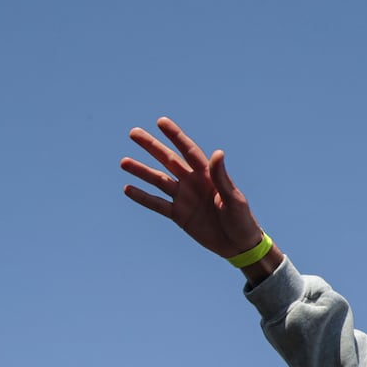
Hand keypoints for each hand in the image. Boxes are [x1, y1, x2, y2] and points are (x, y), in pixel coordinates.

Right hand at [123, 119, 265, 260]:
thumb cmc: (242, 219)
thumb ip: (221, 177)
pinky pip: (157, 204)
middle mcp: (192, 182)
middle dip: (151, 146)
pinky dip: (143, 198)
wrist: (239, 245)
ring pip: (158, 181)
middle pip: (168, 160)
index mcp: (207, 175)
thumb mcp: (233, 198)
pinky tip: (127, 189)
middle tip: (133, 133)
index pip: (188, 151)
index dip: (175, 136)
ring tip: (124, 162)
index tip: (161, 121)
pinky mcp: (179, 215)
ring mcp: (184, 198)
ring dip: (142, 171)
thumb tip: (217, 153)